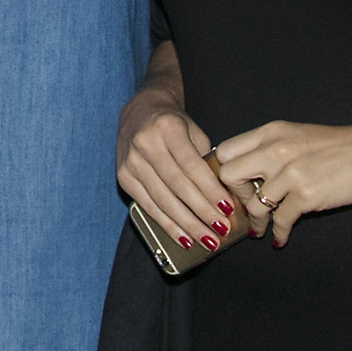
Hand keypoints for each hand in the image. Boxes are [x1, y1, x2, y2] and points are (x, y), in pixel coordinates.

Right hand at [115, 84, 238, 254]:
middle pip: (177, 186)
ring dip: (187, 224)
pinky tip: (183, 238)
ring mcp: (130, 161)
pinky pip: (147, 206)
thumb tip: (222, 198)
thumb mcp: (193, 131)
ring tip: (207, 240)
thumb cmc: (174, 124)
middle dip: (201, 212)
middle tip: (221, 230)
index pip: (191, 165)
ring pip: (162, 200)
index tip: (228, 208)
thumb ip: (205, 160)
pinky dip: (167, 224)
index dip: (210, 190)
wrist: (140, 111)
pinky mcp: (123, 176)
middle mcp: (145, 144)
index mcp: (167, 128)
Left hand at [214, 118, 351, 246]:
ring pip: (254, 203)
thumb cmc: (338, 146)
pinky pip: (280, 221)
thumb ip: (268, 149)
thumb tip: (243, 173)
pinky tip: (280, 239)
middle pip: (229, 176)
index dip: (222, 172)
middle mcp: (275, 150)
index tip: (228, 187)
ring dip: (256, 221)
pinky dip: (279, 234)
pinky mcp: (307, 195)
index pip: (226, 151)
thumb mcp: (296, 136)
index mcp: (270, 132)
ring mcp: (290, 173)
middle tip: (246, 206)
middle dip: (235, 196)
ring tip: (260, 229)